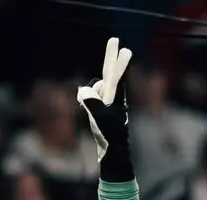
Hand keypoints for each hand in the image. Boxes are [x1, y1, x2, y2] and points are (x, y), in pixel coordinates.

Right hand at [77, 38, 132, 170]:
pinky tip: (89, 113)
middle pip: (109, 73)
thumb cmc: (109, 136)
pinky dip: (86, 102)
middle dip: (110, 57)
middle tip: (115, 40)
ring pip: (93, 89)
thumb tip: (82, 90)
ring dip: (89, 96)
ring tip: (95, 114)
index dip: (117, 61)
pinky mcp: (102, 108)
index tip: (124, 48)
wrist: (113, 152)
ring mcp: (108, 102)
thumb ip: (91, 101)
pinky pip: (90, 98)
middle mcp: (113, 96)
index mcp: (115, 97)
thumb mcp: (99, 118)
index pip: (116, 75)